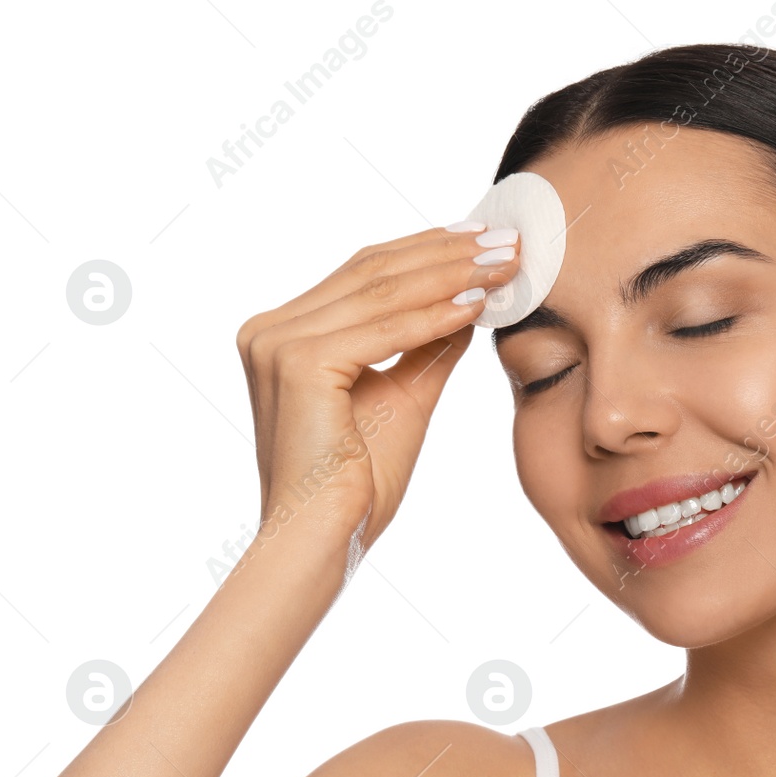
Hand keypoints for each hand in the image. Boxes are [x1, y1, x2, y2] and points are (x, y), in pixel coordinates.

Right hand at [234, 224, 519, 557]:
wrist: (325, 538)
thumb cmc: (358, 482)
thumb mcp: (404, 396)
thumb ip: (428, 345)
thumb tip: (469, 300)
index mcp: (283, 333)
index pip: (365, 273)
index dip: (428, 250)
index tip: (485, 239)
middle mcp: (270, 330)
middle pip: (372, 271)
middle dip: (446, 252)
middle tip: (506, 239)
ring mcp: (276, 343)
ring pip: (381, 292)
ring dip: (450, 275)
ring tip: (504, 264)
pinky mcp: (295, 363)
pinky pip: (382, 331)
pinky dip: (433, 316)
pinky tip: (477, 304)